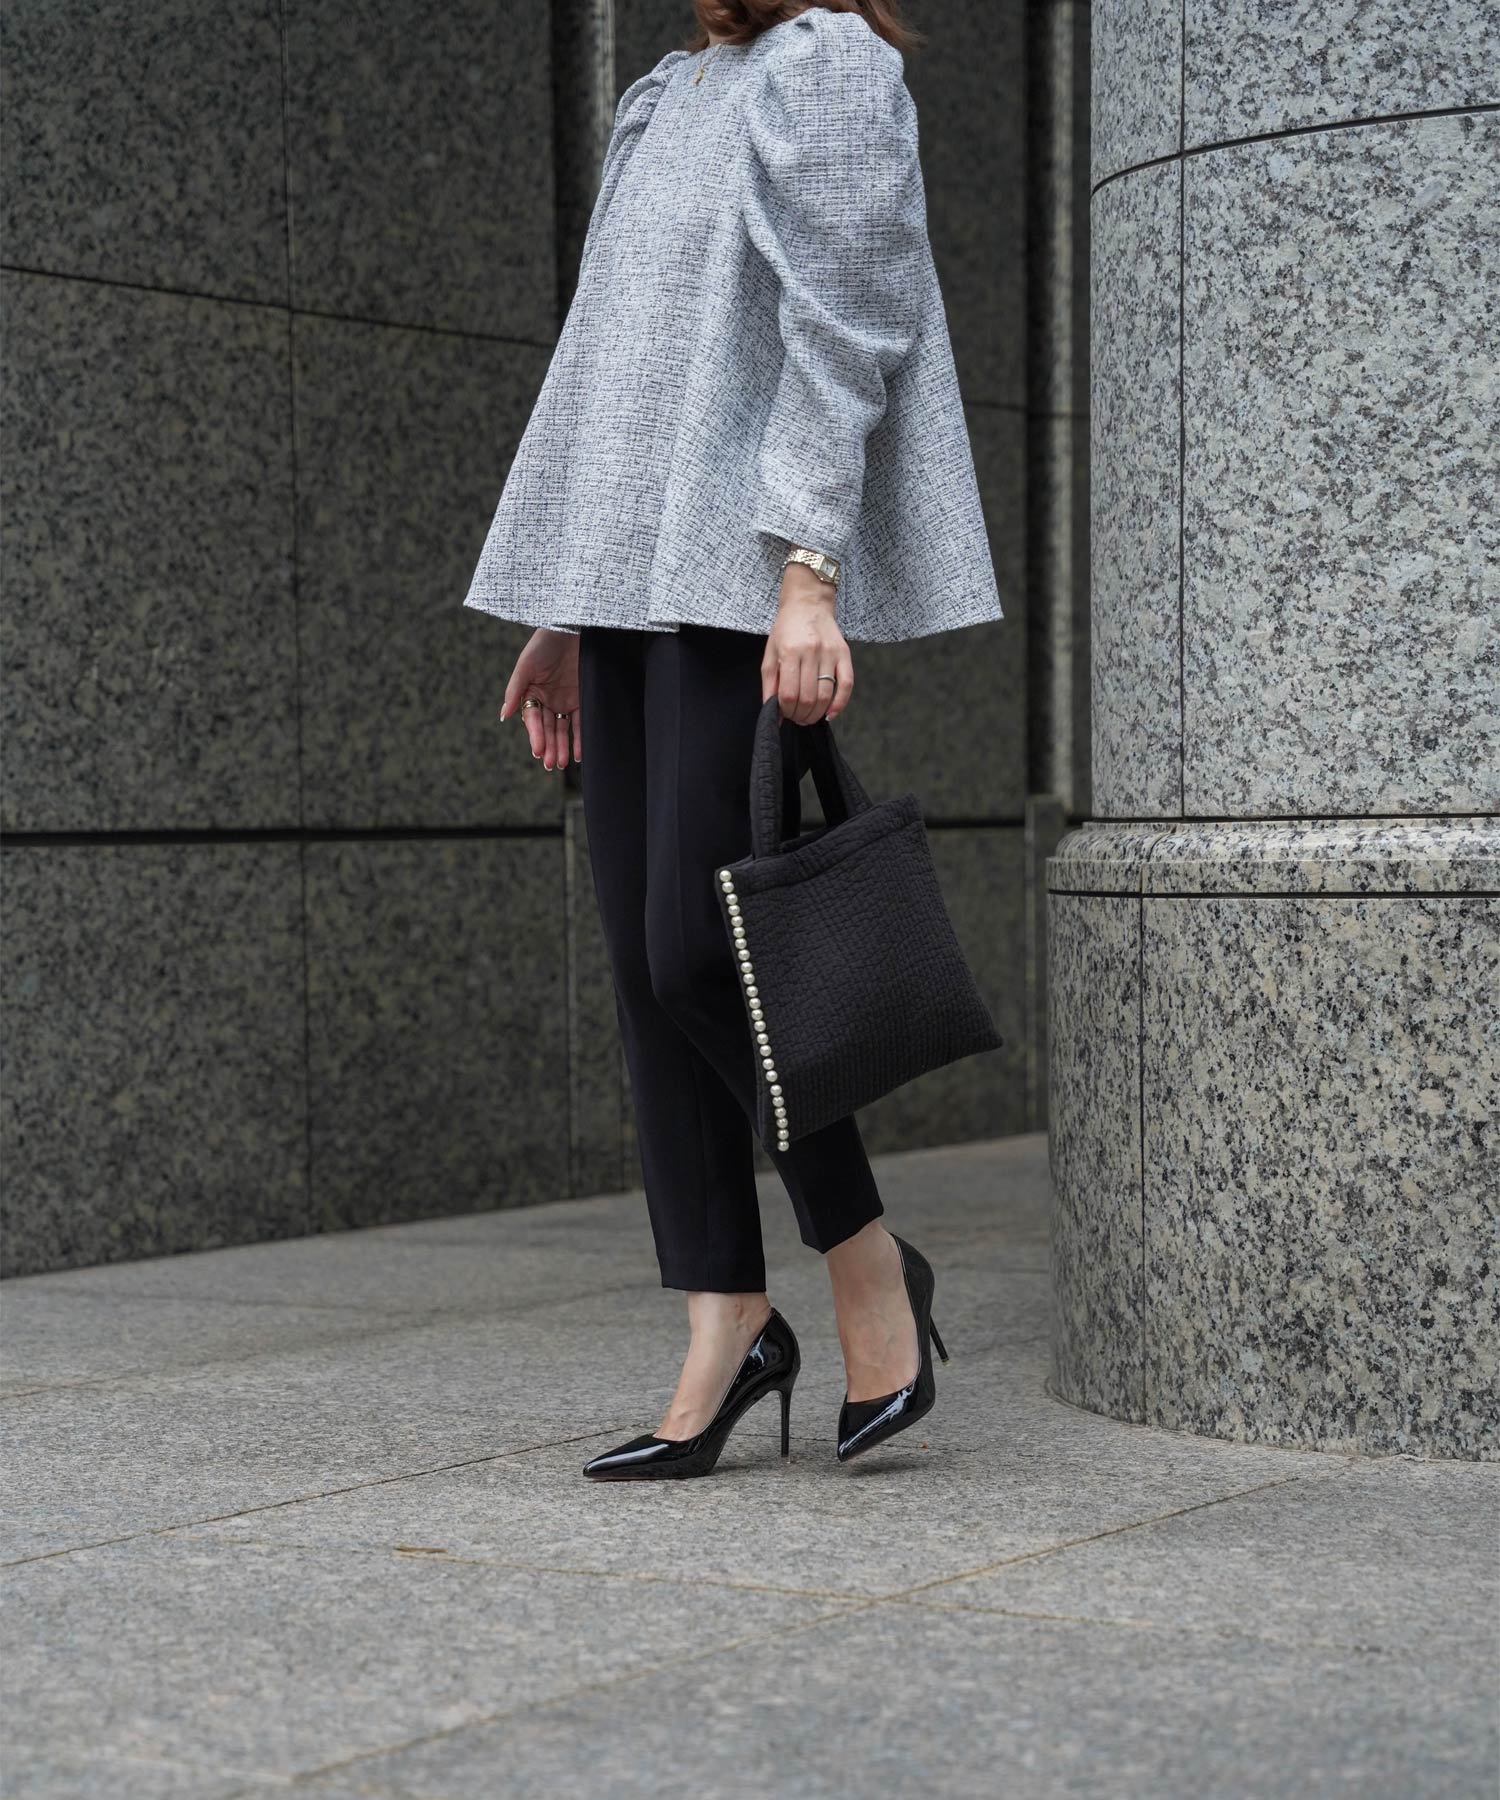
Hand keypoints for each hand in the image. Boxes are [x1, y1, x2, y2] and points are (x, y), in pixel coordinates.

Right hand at [501, 628, 580, 769]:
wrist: (573, 627)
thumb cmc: (545, 642)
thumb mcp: (527, 664)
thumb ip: (515, 689)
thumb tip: (504, 714)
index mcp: (530, 692)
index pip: (532, 719)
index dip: (535, 735)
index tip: (538, 750)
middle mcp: (547, 699)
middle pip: (547, 728)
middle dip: (548, 747)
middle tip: (550, 764)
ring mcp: (565, 700)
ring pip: (562, 729)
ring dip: (562, 747)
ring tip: (561, 763)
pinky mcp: (582, 698)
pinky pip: (581, 722)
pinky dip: (579, 738)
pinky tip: (578, 754)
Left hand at [762, 565, 853, 724]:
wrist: (808, 603)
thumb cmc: (786, 629)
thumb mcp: (770, 654)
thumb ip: (770, 685)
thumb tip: (773, 713)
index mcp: (789, 651)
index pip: (789, 694)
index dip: (787, 711)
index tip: (785, 714)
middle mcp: (811, 652)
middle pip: (808, 698)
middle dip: (801, 715)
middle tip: (797, 717)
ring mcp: (830, 653)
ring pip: (826, 695)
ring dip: (817, 713)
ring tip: (809, 716)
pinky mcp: (844, 654)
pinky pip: (847, 685)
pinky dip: (840, 704)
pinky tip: (830, 713)